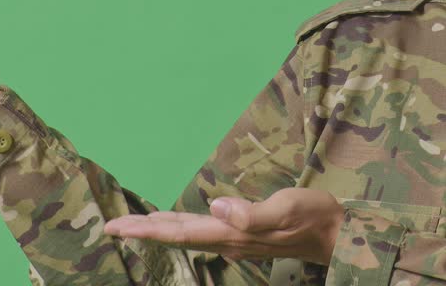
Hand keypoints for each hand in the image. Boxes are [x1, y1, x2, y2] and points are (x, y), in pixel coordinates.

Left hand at [103, 188, 342, 264]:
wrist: (335, 233)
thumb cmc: (313, 215)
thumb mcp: (285, 208)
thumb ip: (251, 212)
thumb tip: (217, 206)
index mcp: (231, 233)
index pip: (180, 232)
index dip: (146, 230)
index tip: (117, 227)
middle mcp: (228, 239)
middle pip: (177, 235)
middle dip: (143, 230)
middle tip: (110, 227)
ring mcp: (235, 239)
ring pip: (188, 233)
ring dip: (159, 228)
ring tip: (135, 224)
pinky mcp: (243, 234)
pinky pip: (201, 231)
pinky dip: (181, 226)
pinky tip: (177, 222)